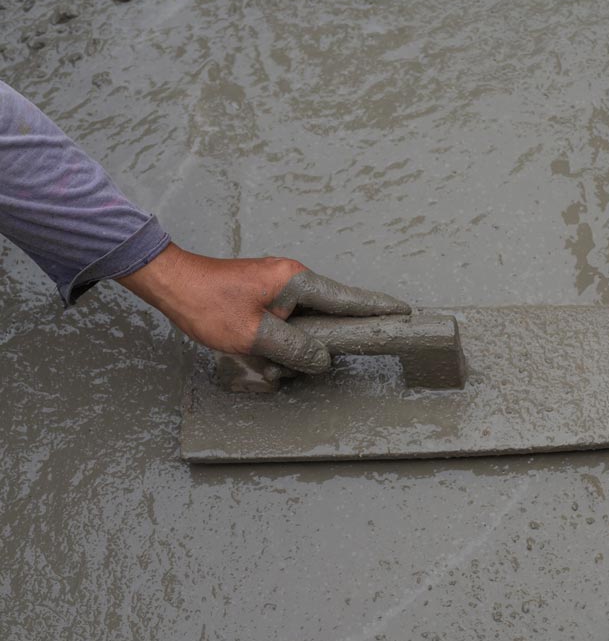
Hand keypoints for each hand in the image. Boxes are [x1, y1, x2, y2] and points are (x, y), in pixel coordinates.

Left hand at [117, 243, 410, 372]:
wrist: (171, 283)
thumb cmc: (207, 303)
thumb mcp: (253, 335)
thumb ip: (295, 350)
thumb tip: (322, 360)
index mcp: (296, 281)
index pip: (348, 299)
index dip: (378, 308)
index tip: (405, 313)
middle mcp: (292, 280)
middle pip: (326, 318)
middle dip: (313, 346)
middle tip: (286, 358)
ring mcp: (279, 288)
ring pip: (303, 327)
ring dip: (287, 349)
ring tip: (258, 357)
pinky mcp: (266, 298)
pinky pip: (285, 326)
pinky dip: (275, 344)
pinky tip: (255, 353)